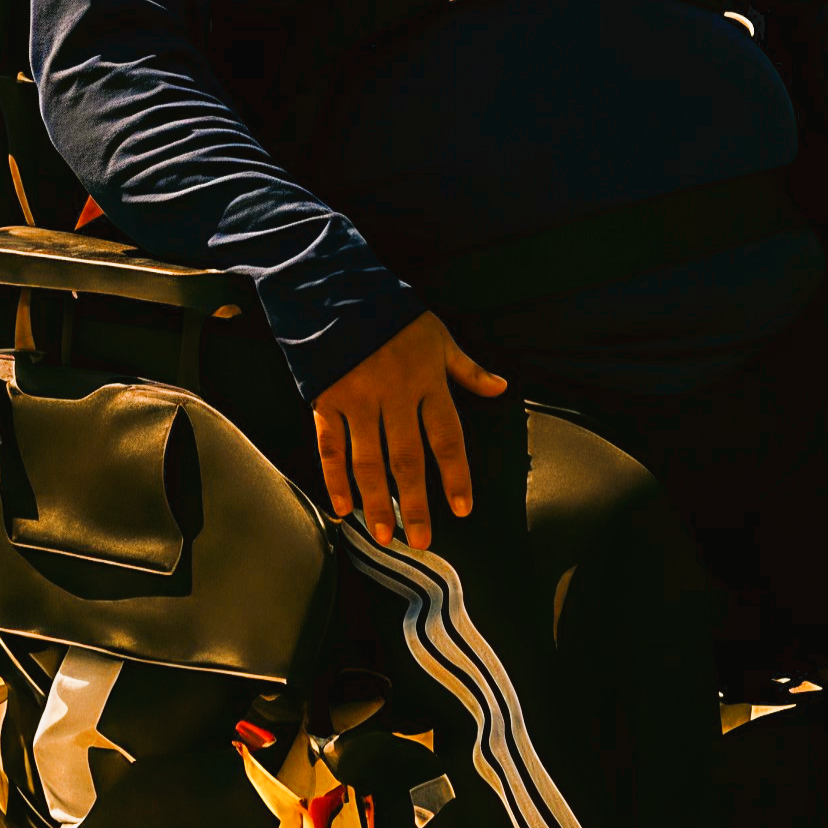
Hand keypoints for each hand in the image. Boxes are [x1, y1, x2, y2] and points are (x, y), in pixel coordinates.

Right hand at [312, 312, 508, 551]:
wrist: (335, 288)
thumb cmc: (392, 314)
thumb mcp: (437, 334)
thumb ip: (467, 368)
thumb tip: (501, 387)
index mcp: (426, 379)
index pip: (447, 436)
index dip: (455, 475)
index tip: (462, 508)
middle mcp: (393, 393)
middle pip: (407, 458)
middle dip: (416, 503)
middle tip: (422, 540)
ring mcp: (357, 398)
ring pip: (368, 460)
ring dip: (377, 501)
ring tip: (384, 535)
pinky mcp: (325, 399)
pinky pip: (330, 447)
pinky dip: (335, 479)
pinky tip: (343, 507)